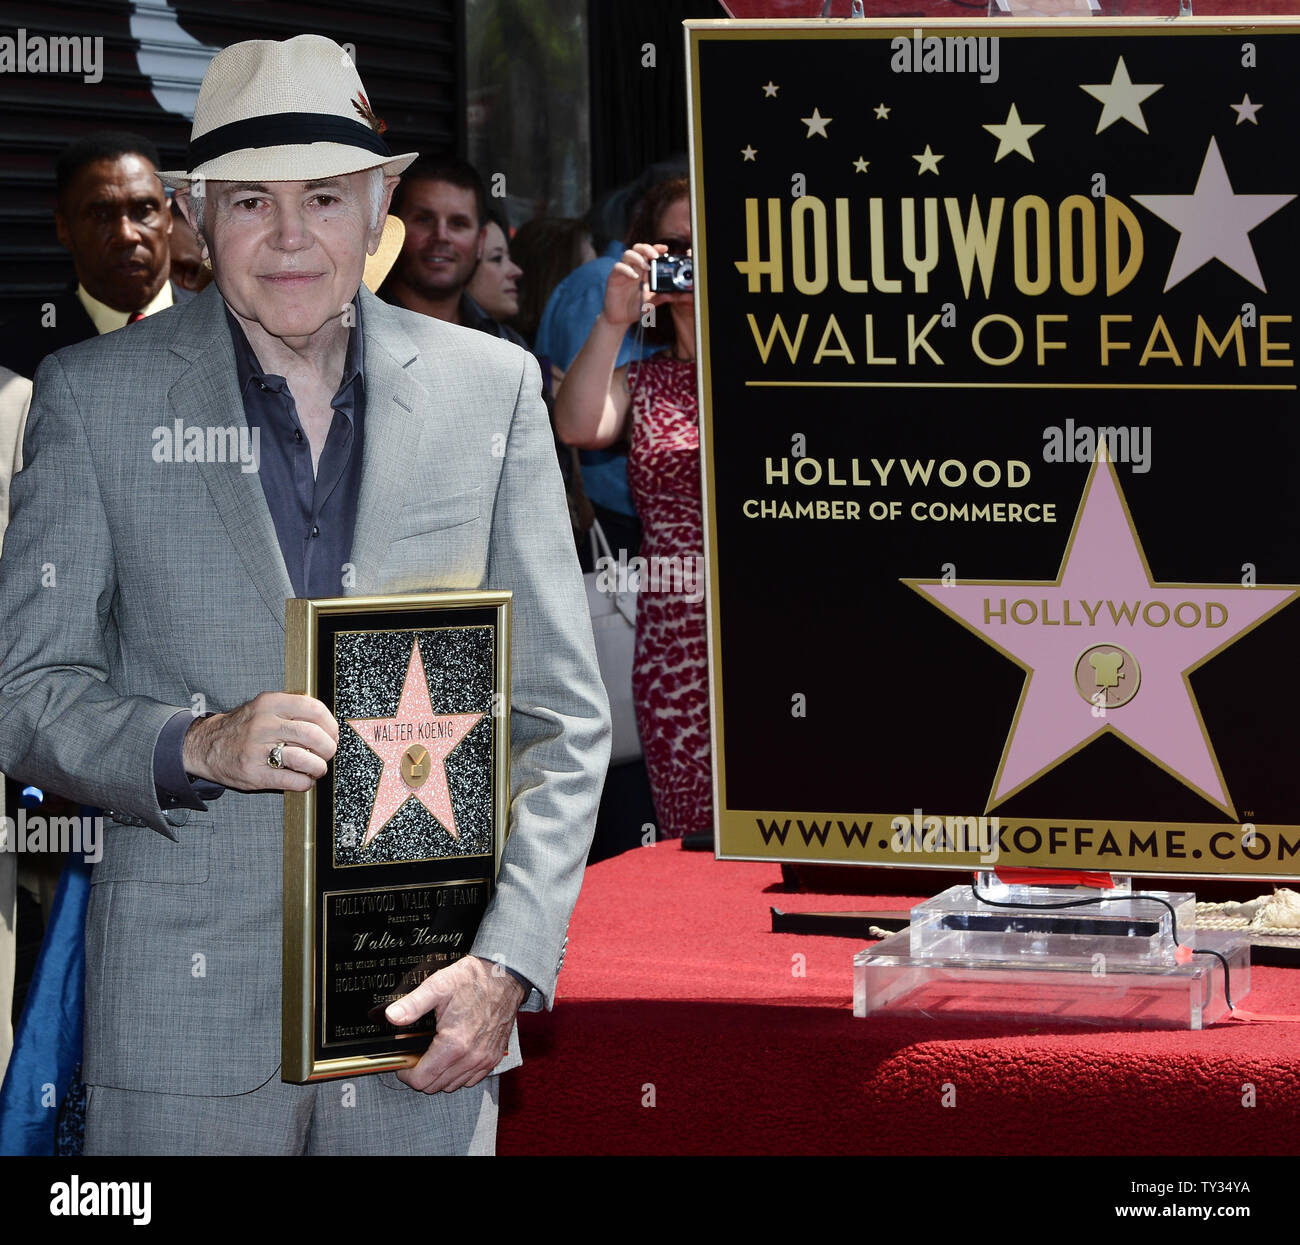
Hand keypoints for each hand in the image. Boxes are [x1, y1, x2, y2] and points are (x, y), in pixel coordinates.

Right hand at [182, 692, 337, 790]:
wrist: (204, 745)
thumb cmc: (242, 728)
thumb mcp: (264, 707)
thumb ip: (292, 710)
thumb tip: (327, 724)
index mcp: (270, 703)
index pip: (313, 708)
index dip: (330, 724)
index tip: (333, 733)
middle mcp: (264, 724)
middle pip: (313, 735)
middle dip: (328, 747)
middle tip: (328, 752)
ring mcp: (258, 750)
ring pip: (305, 759)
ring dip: (319, 767)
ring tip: (317, 768)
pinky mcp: (255, 774)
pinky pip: (293, 780)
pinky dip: (305, 782)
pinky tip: (303, 779)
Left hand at [387, 955, 525, 1093]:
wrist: (504, 977)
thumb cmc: (473, 980)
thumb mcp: (438, 985)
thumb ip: (412, 1004)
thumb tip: (391, 1016)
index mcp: (454, 1044)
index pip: (421, 1079)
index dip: (406, 1073)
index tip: (404, 1062)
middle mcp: (471, 1057)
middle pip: (435, 1086)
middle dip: (421, 1074)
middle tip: (416, 1055)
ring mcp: (485, 1060)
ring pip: (452, 1086)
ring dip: (439, 1076)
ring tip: (433, 1055)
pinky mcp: (494, 1058)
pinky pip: (471, 1080)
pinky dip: (458, 1074)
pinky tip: (453, 1056)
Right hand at [601, 242, 670, 328]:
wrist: (621, 319)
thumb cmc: (636, 308)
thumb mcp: (651, 303)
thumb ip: (661, 297)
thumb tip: (673, 295)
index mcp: (643, 271)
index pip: (649, 253)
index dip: (656, 248)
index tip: (665, 249)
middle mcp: (633, 268)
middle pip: (638, 248)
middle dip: (647, 249)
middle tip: (655, 256)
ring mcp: (623, 271)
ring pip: (628, 254)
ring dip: (638, 258)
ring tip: (646, 267)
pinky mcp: (614, 277)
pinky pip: (618, 267)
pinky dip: (627, 269)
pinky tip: (634, 276)